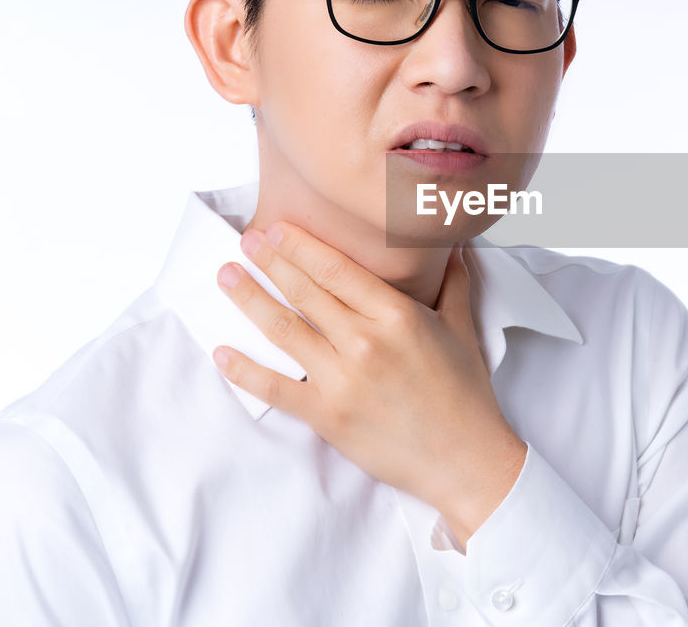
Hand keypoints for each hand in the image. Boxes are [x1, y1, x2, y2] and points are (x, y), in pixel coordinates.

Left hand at [213, 222, 526, 545]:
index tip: (277, 229)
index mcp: (397, 316)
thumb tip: (453, 249)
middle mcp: (365, 342)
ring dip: (249, 299)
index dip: (301, 246)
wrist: (464, 458)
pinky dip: (244, 370)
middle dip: (269, 261)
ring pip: (283, 329)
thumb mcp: (462, 329)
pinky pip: (275, 387)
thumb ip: (454, 283)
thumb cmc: (466, 395)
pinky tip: (222, 352)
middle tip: (246, 241)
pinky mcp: (327, 415)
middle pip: (304, 291)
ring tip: (227, 276)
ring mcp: (342, 379)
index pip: (337, 269)